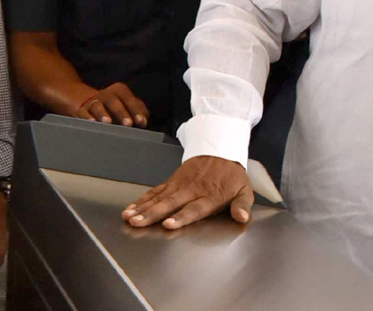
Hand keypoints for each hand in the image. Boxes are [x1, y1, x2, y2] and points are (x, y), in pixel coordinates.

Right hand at [76, 82, 148, 126]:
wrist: (93, 105)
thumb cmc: (117, 109)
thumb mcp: (129, 106)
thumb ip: (139, 112)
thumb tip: (143, 120)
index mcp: (119, 91)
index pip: (127, 97)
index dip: (135, 109)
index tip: (141, 122)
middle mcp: (105, 95)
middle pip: (113, 100)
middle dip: (121, 112)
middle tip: (128, 124)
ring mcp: (93, 102)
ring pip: (97, 106)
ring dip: (103, 113)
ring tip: (108, 122)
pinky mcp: (82, 111)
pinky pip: (83, 112)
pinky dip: (87, 117)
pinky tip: (92, 123)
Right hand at [122, 155, 253, 228]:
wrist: (220, 148)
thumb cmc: (231, 174)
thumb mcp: (245, 190)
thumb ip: (242, 206)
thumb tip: (242, 217)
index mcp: (210, 196)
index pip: (194, 209)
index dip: (181, 217)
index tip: (168, 224)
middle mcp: (191, 190)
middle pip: (169, 204)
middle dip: (152, 214)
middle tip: (137, 222)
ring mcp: (179, 185)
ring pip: (158, 197)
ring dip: (142, 208)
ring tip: (128, 216)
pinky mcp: (172, 181)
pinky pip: (155, 191)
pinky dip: (142, 199)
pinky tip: (131, 208)